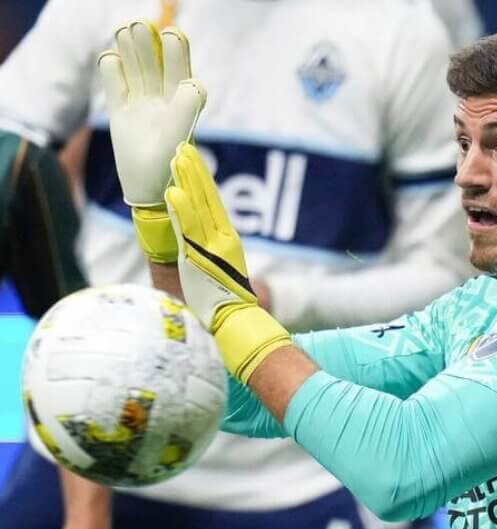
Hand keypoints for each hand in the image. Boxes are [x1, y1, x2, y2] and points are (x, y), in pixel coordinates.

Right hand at [98, 19, 205, 261]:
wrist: (149, 195)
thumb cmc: (170, 170)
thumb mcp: (179, 140)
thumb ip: (185, 112)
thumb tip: (193, 83)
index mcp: (182, 105)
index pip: (180, 71)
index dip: (177, 52)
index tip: (172, 35)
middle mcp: (162, 101)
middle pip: (156, 63)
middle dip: (150, 43)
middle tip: (142, 24)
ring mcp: (141, 106)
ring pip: (136, 68)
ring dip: (131, 49)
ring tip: (126, 28)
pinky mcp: (121, 114)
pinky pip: (115, 83)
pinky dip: (112, 68)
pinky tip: (111, 58)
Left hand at [165, 142, 290, 381]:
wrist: (233, 322)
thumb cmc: (224, 302)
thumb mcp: (216, 269)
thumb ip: (209, 251)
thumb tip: (201, 239)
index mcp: (227, 240)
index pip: (212, 204)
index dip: (201, 180)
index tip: (191, 160)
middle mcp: (222, 239)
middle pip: (207, 199)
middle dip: (194, 172)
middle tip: (182, 147)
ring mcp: (211, 248)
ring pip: (198, 208)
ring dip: (187, 182)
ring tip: (176, 159)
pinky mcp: (200, 259)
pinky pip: (188, 231)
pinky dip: (181, 211)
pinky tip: (173, 193)